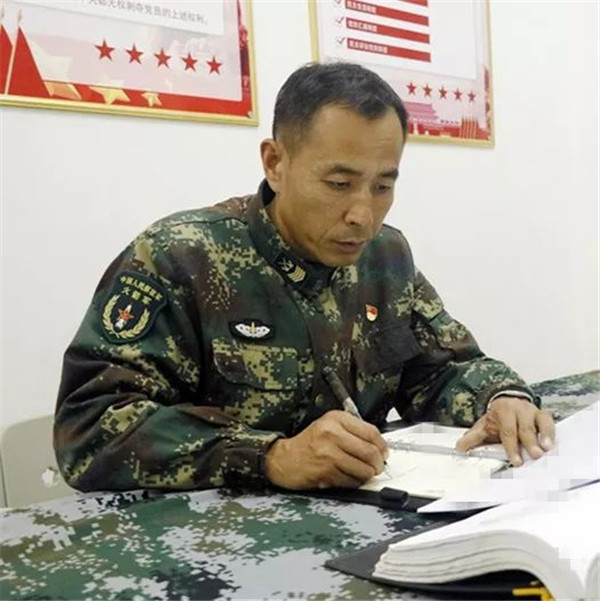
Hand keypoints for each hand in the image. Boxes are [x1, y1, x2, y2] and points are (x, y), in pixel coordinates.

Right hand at [265, 410, 387, 489]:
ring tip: (362, 473)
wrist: (284, 459)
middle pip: (370, 452)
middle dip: (378, 463)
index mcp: (336, 419)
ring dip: (367, 475)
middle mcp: (332, 433)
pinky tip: (348, 477)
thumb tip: (379, 445)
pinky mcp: (326, 472)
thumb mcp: (329, 425)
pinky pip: (351, 481)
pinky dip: (354, 482)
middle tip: (376, 466)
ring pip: (363, 469)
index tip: (384, 452)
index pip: (371, 432)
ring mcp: (329, 453)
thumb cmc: (309, 443)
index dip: (382, 446)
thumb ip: (352, 430)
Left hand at [455, 396, 554, 465]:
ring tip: (545, 448)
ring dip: (543, 435)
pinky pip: (549, 421)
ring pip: (539, 422)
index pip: (507, 431)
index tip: (516, 460)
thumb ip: (473, 437)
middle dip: (529, 442)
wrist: (507, 401)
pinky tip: (552, 443)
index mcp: (502, 411)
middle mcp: (518, 409)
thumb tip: (459, 447)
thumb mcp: (484, 425)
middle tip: (533, 455)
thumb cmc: (497, 419)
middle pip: (524, 427)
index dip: (511, 446)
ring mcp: (532, 411)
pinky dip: (551, 432)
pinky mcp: (543, 415)